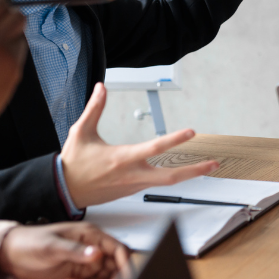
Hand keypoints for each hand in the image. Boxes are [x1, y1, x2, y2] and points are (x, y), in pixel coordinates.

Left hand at [0, 222, 127, 278]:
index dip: (126, 265)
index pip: (118, 249)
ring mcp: (87, 263)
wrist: (10, 254)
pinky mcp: (80, 275)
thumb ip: (75, 250)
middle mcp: (93, 249)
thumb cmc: (29, 242)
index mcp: (91, 235)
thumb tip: (96, 253)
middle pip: (116, 268)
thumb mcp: (51, 246)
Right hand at [60, 83, 218, 207]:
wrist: (63, 190)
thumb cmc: (73, 163)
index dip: (175, 139)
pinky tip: (182, 170)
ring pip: (167, 182)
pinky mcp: (132, 191)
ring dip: (189, 174)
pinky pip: (156, 184)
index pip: (154, 148)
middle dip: (195, 171)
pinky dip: (171, 177)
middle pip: (171, 177)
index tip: (191, 132)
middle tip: (214, 164)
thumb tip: (101, 87)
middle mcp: (132, 174)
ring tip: (207, 167)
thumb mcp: (81, 132)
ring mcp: (134, 185)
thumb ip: (94, 108)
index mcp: (122, 158)